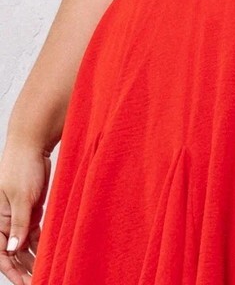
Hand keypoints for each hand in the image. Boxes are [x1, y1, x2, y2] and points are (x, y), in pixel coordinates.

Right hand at [0, 140, 51, 282]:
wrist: (33, 144)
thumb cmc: (21, 165)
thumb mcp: (21, 197)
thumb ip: (19, 224)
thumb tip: (14, 250)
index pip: (2, 253)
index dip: (12, 270)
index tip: (25, 283)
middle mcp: (6, 221)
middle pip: (13, 252)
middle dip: (24, 268)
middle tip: (38, 280)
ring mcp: (20, 215)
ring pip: (25, 244)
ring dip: (33, 257)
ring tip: (45, 271)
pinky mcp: (32, 209)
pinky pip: (35, 232)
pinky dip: (41, 242)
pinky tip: (49, 252)